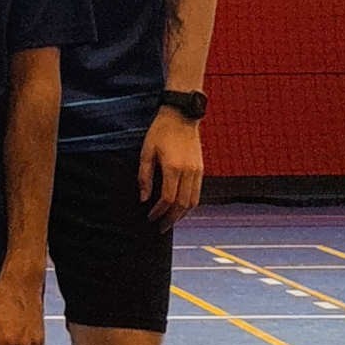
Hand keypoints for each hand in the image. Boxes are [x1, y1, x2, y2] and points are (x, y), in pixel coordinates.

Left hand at [139, 107, 203, 228]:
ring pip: (193, 201)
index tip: (149, 217)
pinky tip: (179, 207)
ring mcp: (197, 171)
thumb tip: (143, 198)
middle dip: (171, 219)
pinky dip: (189, 204)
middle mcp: (188, 172)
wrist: (181, 116)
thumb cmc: (160, 132)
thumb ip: (144, 176)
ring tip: (170, 221)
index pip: (167, 198)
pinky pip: (197, 193)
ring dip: (182, 214)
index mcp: (173, 168)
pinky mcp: (201, 169)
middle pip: (182, 204)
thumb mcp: (146, 151)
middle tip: (160, 227)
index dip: (158, 211)